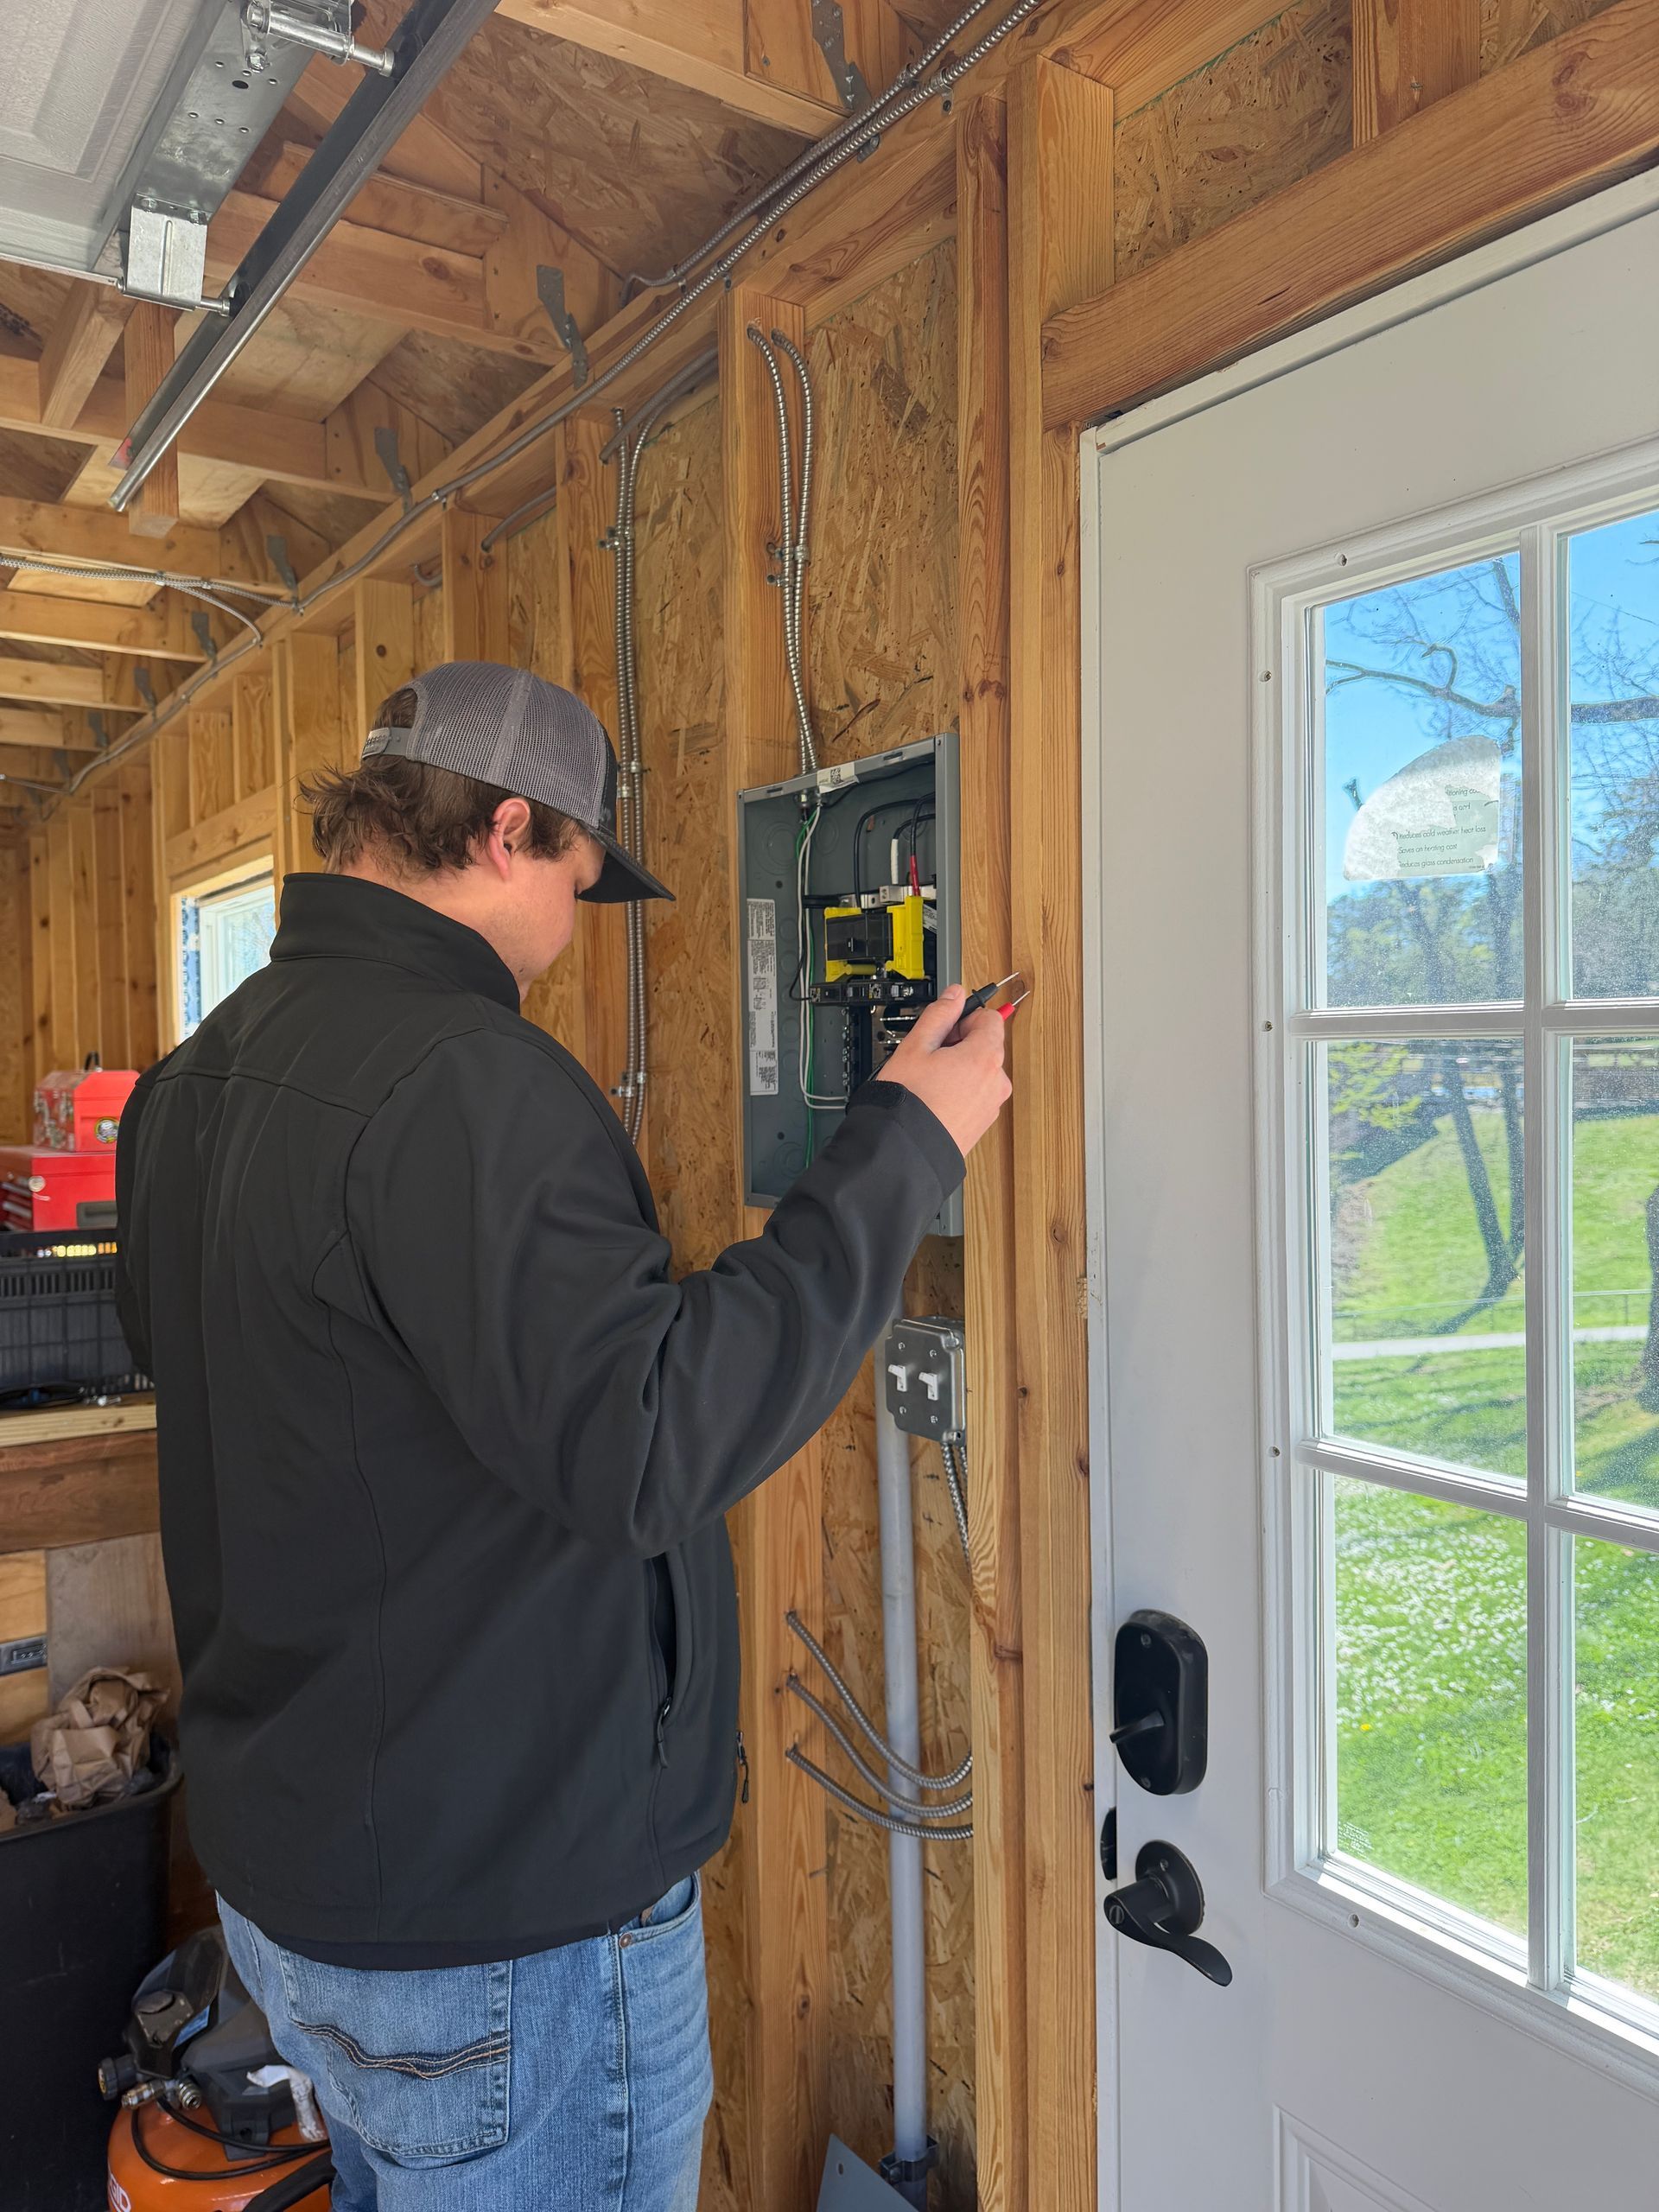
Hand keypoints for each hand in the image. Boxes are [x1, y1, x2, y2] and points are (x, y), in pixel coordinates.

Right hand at [875, 983, 1012, 1157]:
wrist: (904, 1151)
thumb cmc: (908, 1101)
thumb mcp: (916, 1046)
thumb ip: (939, 1015)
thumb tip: (953, 996)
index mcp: (985, 1057)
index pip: (990, 1019)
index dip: (965, 1018)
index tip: (945, 1027)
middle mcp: (996, 1081)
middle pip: (986, 1045)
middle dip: (961, 1044)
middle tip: (930, 1055)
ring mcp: (991, 1105)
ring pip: (980, 1071)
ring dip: (960, 1068)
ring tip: (929, 1080)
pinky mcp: (983, 1123)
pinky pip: (976, 1095)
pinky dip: (960, 1091)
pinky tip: (935, 1098)